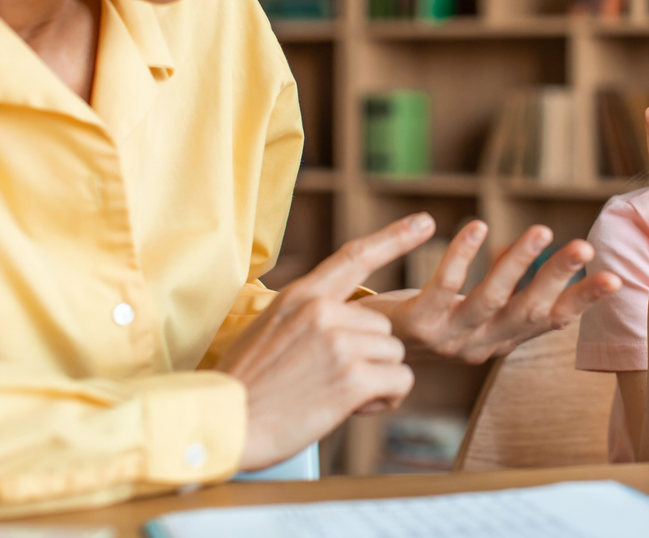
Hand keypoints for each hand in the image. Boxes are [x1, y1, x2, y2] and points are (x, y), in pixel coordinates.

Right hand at [216, 213, 433, 470]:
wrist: (224, 424)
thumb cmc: (244, 384)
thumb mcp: (268, 328)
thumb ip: (306, 315)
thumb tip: (339, 315)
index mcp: (302, 296)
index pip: (356, 257)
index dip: (395, 238)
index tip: (425, 223)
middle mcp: (324, 312)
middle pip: (383, 327)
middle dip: (368, 357)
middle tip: (332, 380)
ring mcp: (340, 343)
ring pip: (394, 354)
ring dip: (376, 379)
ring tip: (336, 394)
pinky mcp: (354, 378)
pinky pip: (400, 382)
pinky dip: (385, 399)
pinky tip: (352, 407)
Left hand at [369, 220, 621, 364]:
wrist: (361, 355)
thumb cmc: (427, 324)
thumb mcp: (474, 313)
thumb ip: (506, 292)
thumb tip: (542, 256)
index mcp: (500, 341)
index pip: (550, 321)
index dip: (582, 302)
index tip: (616, 280)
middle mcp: (480, 345)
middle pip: (527, 310)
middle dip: (557, 279)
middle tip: (584, 249)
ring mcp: (448, 337)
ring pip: (491, 298)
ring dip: (517, 264)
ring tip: (539, 230)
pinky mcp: (417, 323)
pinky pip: (445, 286)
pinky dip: (463, 255)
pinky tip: (478, 227)